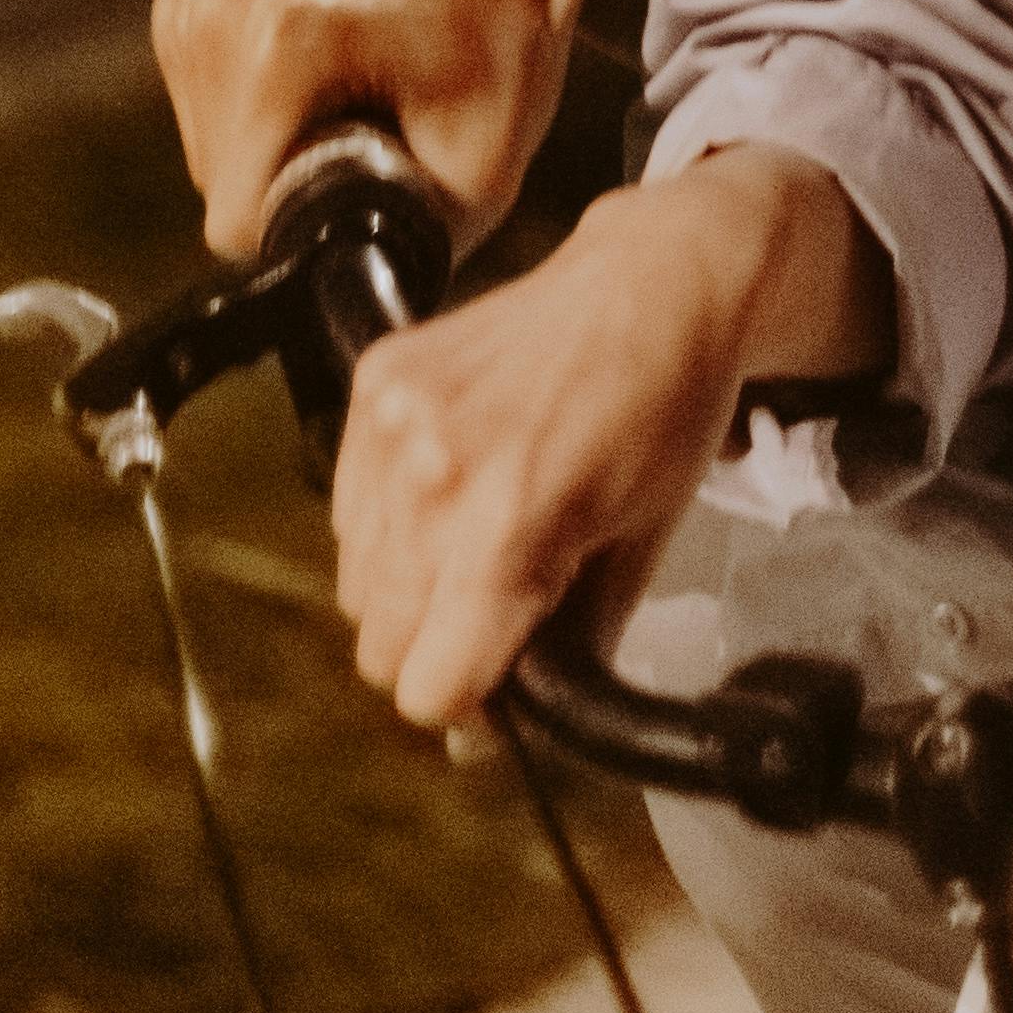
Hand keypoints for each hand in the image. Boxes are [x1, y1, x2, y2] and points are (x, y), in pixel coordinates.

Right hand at [152, 0, 662, 261]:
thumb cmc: (502, 37)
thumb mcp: (482, 167)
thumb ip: (404, 255)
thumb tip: (344, 322)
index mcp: (282, 46)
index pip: (237, 223)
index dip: (313, 228)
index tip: (380, 173)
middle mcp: (219, 13)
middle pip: (222, 191)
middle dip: (297, 186)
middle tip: (381, 125)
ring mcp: (195, 2)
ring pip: (209, 160)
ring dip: (280, 153)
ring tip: (360, 94)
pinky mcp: (187, 3)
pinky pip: (206, 119)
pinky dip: (262, 118)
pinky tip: (325, 78)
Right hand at [331, 148, 890, 729]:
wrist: (655, 280)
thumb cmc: (667, 413)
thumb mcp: (641, 548)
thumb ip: (569, 651)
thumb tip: (499, 732)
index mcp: (508, 525)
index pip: (428, 690)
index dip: (471, 700)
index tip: (506, 674)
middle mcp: (431, 476)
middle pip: (381, 648)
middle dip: (438, 647)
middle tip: (502, 600)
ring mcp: (391, 421)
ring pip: (357, 585)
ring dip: (409, 588)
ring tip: (483, 532)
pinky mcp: (373, 379)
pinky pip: (346, 510)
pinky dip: (388, 521)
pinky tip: (454, 480)